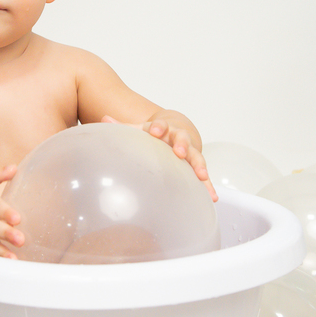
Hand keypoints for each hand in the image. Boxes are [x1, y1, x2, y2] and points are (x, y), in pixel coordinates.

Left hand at [103, 115, 217, 201]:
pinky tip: (212, 197)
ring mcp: (189, 152)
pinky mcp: (195, 166)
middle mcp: (178, 139)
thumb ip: (121, 126)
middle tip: (181, 152)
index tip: (154, 131)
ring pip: (196, 157)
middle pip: (182, 139)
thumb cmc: (154, 131)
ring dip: (199, 166)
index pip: (160, 126)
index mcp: (163, 129)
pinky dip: (208, 186)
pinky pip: (204, 177)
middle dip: (182, 145)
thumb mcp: (138, 127)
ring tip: (202, 176)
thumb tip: (103, 119)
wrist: (176, 127)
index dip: (158, 127)